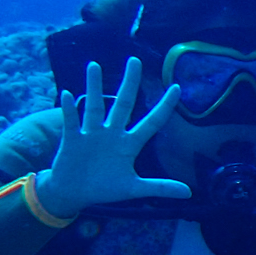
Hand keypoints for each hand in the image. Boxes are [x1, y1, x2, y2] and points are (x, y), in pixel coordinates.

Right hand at [35, 57, 191, 217]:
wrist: (74, 194)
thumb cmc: (104, 189)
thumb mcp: (133, 189)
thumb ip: (159, 187)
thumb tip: (188, 193)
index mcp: (129, 145)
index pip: (152, 122)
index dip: (165, 107)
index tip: (177, 87)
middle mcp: (112, 134)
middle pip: (123, 104)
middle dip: (129, 84)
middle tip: (135, 61)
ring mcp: (91, 135)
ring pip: (94, 107)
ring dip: (94, 87)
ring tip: (94, 65)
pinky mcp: (72, 140)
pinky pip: (70, 122)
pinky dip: (68, 110)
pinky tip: (67, 95)